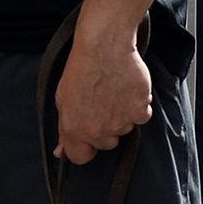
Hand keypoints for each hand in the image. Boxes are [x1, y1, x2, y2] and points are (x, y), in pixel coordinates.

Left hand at [52, 26, 150, 166]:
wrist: (104, 45)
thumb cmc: (81, 67)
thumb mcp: (62, 98)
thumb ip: (64, 129)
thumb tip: (60, 151)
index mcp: (74, 129)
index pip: (80, 157)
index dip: (84, 147)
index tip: (87, 138)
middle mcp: (97, 130)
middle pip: (106, 143)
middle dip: (105, 128)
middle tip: (102, 104)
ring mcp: (120, 122)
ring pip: (125, 129)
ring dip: (122, 115)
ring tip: (114, 91)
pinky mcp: (139, 111)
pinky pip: (142, 116)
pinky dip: (138, 105)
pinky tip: (128, 89)